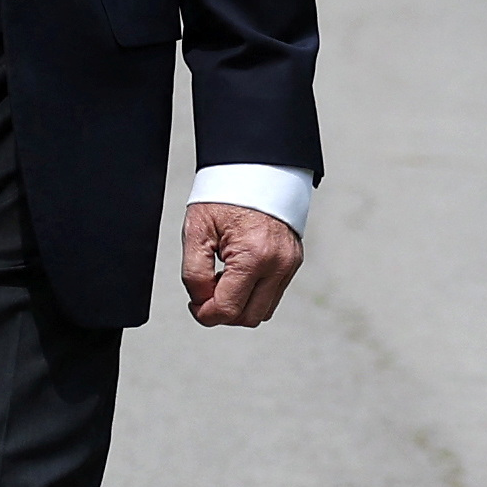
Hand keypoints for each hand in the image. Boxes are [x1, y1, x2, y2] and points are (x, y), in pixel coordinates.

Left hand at [184, 203, 299, 326]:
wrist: (255, 169)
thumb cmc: (225, 195)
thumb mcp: (196, 231)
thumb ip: (194, 274)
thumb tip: (201, 302)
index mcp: (254, 256)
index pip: (228, 309)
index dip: (204, 314)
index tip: (193, 304)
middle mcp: (278, 264)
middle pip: (248, 317)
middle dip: (222, 313)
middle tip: (205, 293)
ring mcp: (290, 264)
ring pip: (263, 311)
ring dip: (239, 305)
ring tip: (222, 279)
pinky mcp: (293, 262)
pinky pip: (272, 294)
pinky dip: (252, 294)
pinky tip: (238, 273)